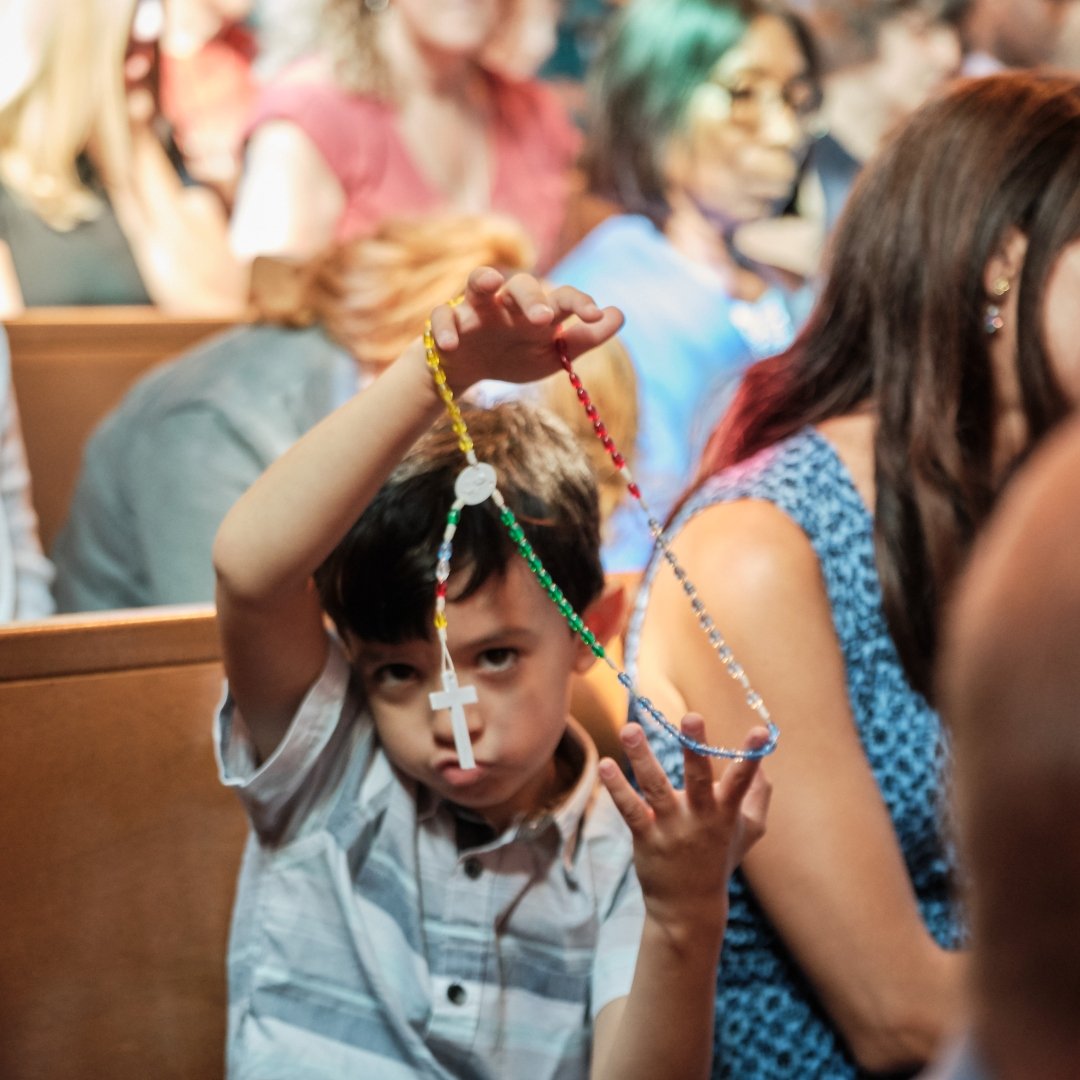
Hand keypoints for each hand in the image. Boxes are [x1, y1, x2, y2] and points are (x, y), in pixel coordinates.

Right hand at [426, 267, 623, 393]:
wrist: (469, 369)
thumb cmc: (515, 355)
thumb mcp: (552, 355)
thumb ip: (585, 338)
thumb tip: (619, 315)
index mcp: (537, 310)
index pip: (561, 297)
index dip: (579, 302)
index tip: (594, 316)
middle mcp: (508, 302)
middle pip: (521, 284)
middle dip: (532, 297)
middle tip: (542, 318)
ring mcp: (475, 309)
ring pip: (477, 282)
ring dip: (483, 280)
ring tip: (490, 284)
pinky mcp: (446, 323)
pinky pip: (441, 317)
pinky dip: (445, 328)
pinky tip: (451, 344)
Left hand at [599, 715, 770, 939]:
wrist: (689, 907)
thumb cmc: (720, 859)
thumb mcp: (749, 831)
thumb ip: (758, 796)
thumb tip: (764, 764)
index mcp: (725, 812)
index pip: (742, 780)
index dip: (751, 755)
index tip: (762, 731)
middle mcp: (700, 818)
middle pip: (699, 778)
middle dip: (695, 747)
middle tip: (691, 716)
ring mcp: (671, 828)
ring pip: (656, 788)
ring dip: (642, 757)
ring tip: (630, 728)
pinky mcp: (645, 837)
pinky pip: (630, 809)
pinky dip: (617, 788)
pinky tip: (605, 765)